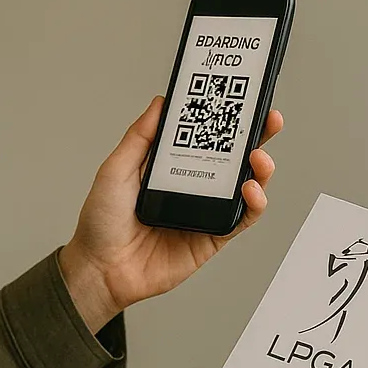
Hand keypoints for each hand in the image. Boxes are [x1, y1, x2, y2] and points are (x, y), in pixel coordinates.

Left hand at [57, 96, 283, 331]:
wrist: (99, 269)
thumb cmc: (101, 221)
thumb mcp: (116, 169)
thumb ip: (140, 137)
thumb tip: (161, 102)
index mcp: (172, 165)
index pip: (206, 135)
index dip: (225, 118)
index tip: (240, 99)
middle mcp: (193, 185)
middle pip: (234, 157)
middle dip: (256, 137)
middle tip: (268, 120)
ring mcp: (204, 211)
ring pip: (245, 186)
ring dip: (260, 170)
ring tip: (259, 158)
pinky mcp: (212, 238)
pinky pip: (240, 220)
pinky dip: (253, 205)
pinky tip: (251, 191)